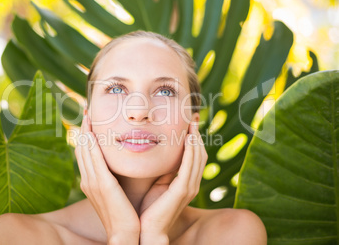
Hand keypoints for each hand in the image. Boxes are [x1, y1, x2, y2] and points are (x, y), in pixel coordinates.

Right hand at [75, 113, 139, 243]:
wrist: (125, 234)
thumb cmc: (126, 213)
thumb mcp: (119, 191)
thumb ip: (118, 176)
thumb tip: (127, 162)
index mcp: (92, 181)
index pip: (85, 153)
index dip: (86, 135)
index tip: (90, 119)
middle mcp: (87, 179)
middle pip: (81, 148)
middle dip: (83, 128)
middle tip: (87, 110)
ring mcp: (92, 181)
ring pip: (84, 150)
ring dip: (85, 130)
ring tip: (88, 114)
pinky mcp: (101, 184)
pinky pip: (92, 158)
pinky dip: (90, 143)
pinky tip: (91, 130)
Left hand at [139, 121, 207, 243]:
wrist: (147, 230)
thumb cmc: (150, 208)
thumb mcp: (158, 184)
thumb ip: (165, 171)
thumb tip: (163, 155)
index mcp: (187, 183)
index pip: (195, 156)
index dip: (194, 139)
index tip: (189, 122)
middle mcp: (192, 184)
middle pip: (200, 154)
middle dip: (197, 135)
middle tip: (193, 117)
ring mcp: (189, 188)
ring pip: (197, 157)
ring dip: (195, 138)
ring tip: (191, 122)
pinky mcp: (183, 191)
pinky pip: (189, 166)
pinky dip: (191, 150)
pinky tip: (188, 137)